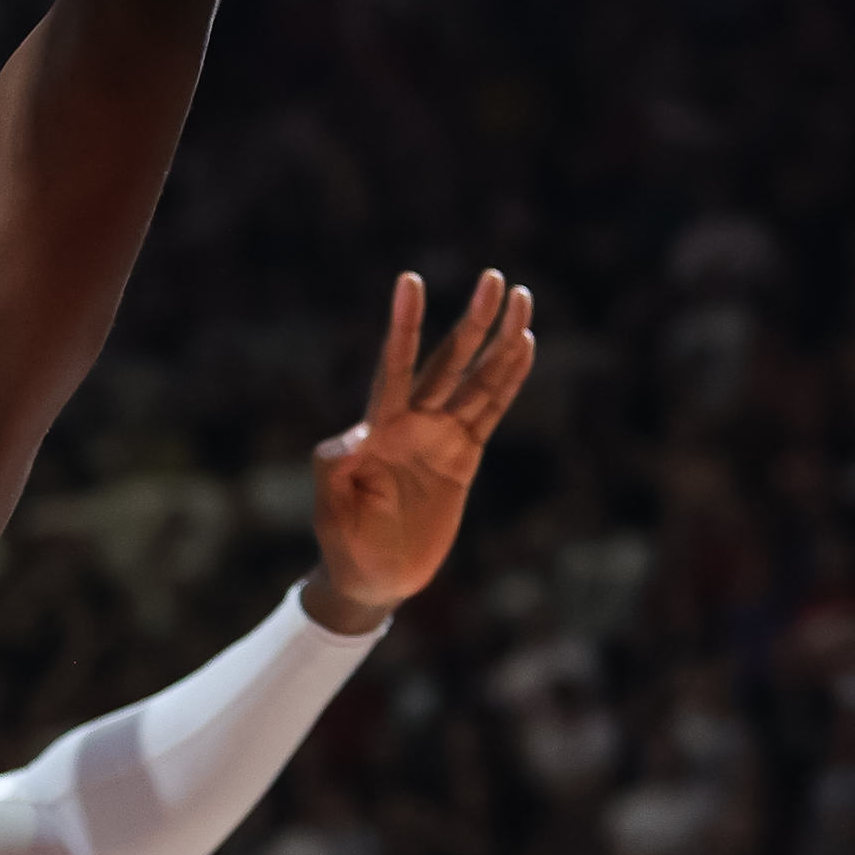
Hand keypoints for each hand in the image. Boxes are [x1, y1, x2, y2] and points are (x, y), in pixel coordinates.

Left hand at [308, 269, 537, 626]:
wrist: (371, 576)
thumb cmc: (343, 542)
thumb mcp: (330, 510)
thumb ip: (335, 470)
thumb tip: (352, 439)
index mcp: (376, 428)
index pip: (395, 366)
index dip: (404, 326)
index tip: (409, 280)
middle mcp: (411, 422)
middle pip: (447, 361)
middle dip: (471, 321)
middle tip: (495, 278)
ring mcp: (440, 437)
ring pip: (476, 379)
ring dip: (499, 342)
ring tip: (522, 300)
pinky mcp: (463, 457)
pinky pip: (489, 411)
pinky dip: (508, 380)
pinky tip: (524, 348)